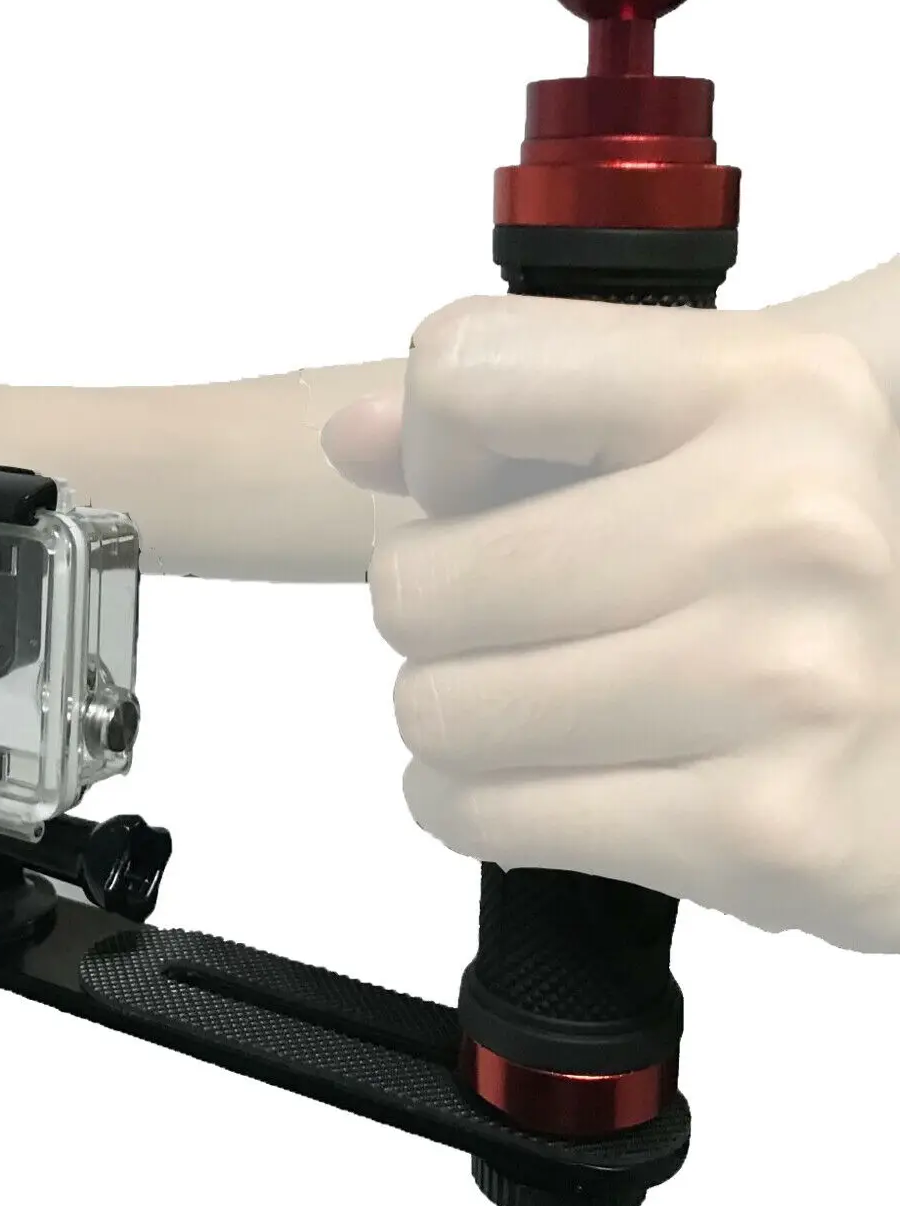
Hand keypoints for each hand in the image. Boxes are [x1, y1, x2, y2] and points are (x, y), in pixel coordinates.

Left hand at [324, 294, 899, 952]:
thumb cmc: (849, 554)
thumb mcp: (739, 420)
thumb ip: (542, 401)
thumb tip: (355, 439)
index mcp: (772, 386)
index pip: (465, 371)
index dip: (432, 441)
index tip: (477, 488)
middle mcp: (786, 524)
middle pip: (421, 577)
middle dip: (429, 606)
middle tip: (501, 618)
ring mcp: (782, 685)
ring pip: (438, 709)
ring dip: (453, 712)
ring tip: (530, 698)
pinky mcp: (769, 833)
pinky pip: (492, 816)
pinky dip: (475, 804)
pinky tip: (541, 775)